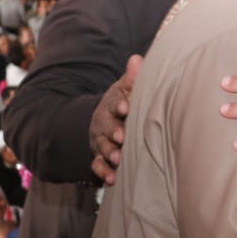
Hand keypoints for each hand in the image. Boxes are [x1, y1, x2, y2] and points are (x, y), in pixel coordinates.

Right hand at [89, 54, 142, 184]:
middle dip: (113, 131)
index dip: (119, 104)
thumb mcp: (128, 89)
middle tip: (121, 136)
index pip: (115, 102)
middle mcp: (104, 122)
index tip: (126, 107)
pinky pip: (98, 165)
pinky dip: (103, 172)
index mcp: (113, 104)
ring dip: (109, 152)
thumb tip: (137, 59)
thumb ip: (133, 78)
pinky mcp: (101, 157)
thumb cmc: (126, 103)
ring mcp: (101, 140)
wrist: (110, 120)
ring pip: (102, 146)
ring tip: (118, 158)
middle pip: (106, 126)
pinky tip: (112, 179)